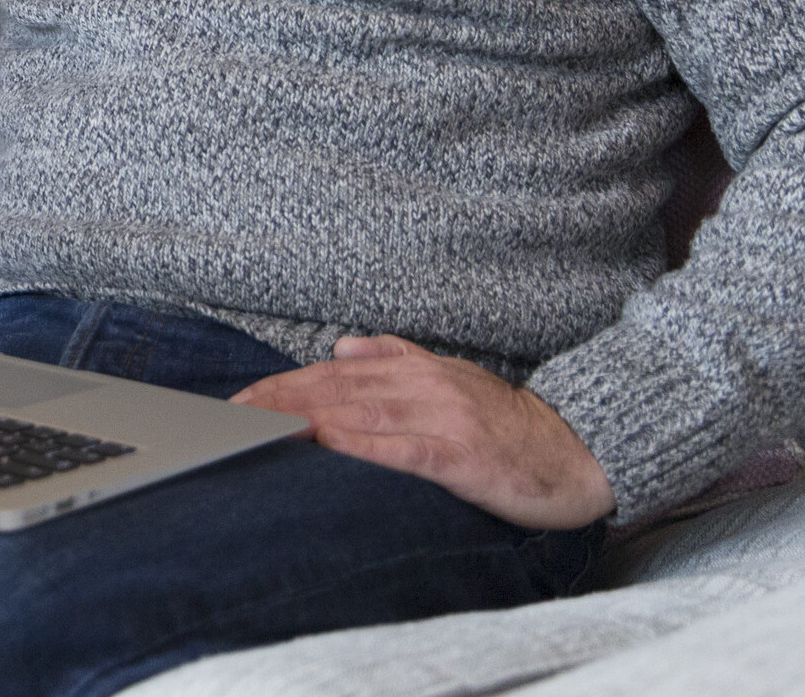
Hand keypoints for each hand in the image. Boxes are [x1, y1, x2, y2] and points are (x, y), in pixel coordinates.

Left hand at [230, 334, 612, 528]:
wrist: (577, 451)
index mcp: (414, 370)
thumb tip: (341, 347)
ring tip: (256, 428)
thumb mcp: (450, 378)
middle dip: (275, 402)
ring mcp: (442, 420)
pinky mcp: (463, 457)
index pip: (330, 376)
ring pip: (359, 414)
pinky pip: (405, 449)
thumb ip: (396, 357)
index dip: (280, 386)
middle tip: (227, 418)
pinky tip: (328, 444)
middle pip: (333, 391)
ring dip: (302, 419)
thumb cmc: (507, 423)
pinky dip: (363, 445)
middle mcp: (422, 387)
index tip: (236, 402)